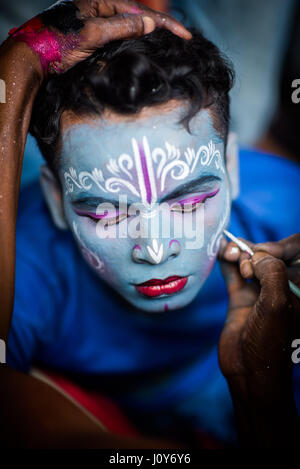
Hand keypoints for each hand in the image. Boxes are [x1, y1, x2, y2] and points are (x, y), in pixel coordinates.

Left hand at [8, 0, 190, 76]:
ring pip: (129, 26)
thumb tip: (149, 23)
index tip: (184, 35)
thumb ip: (122, 27)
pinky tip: (142, 45)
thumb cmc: (60, 42)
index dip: (164, 23)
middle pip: (137, 15)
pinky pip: (119, 35)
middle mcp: (100, 7)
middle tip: (182, 37)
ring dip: (148, 33)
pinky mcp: (93, 35)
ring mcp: (96, 21)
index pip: (140, 11)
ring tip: (168, 40)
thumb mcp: (93, 34)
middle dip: (160, 26)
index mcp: (101, 1)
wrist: (35, 56)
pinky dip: (134, 40)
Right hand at [218, 234, 299, 396]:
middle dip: (255, 249)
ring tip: (228, 254)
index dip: (280, 246)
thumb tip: (256, 256)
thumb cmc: (270, 341)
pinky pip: (233, 273)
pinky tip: (220, 251)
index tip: (262, 254)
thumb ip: (271, 271)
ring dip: (238, 252)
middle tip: (244, 263)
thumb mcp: (277, 303)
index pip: (297, 252)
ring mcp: (260, 291)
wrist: (249, 372)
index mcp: (298, 287)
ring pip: (250, 260)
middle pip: (269, 253)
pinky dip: (226, 261)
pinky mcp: (241, 298)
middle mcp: (281, 286)